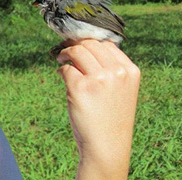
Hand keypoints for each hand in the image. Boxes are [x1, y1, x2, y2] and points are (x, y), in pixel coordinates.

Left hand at [57, 40, 139, 179]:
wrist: (107, 146)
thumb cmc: (110, 118)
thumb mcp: (121, 90)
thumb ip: (110, 69)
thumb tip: (84, 47)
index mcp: (130, 71)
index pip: (107, 44)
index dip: (90, 44)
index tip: (80, 49)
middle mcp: (116, 72)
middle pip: (90, 44)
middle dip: (75, 46)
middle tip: (65, 53)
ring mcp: (99, 79)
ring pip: (76, 51)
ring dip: (65, 53)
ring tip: (61, 59)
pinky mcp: (80, 87)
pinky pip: (65, 68)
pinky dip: (61, 70)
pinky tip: (61, 76)